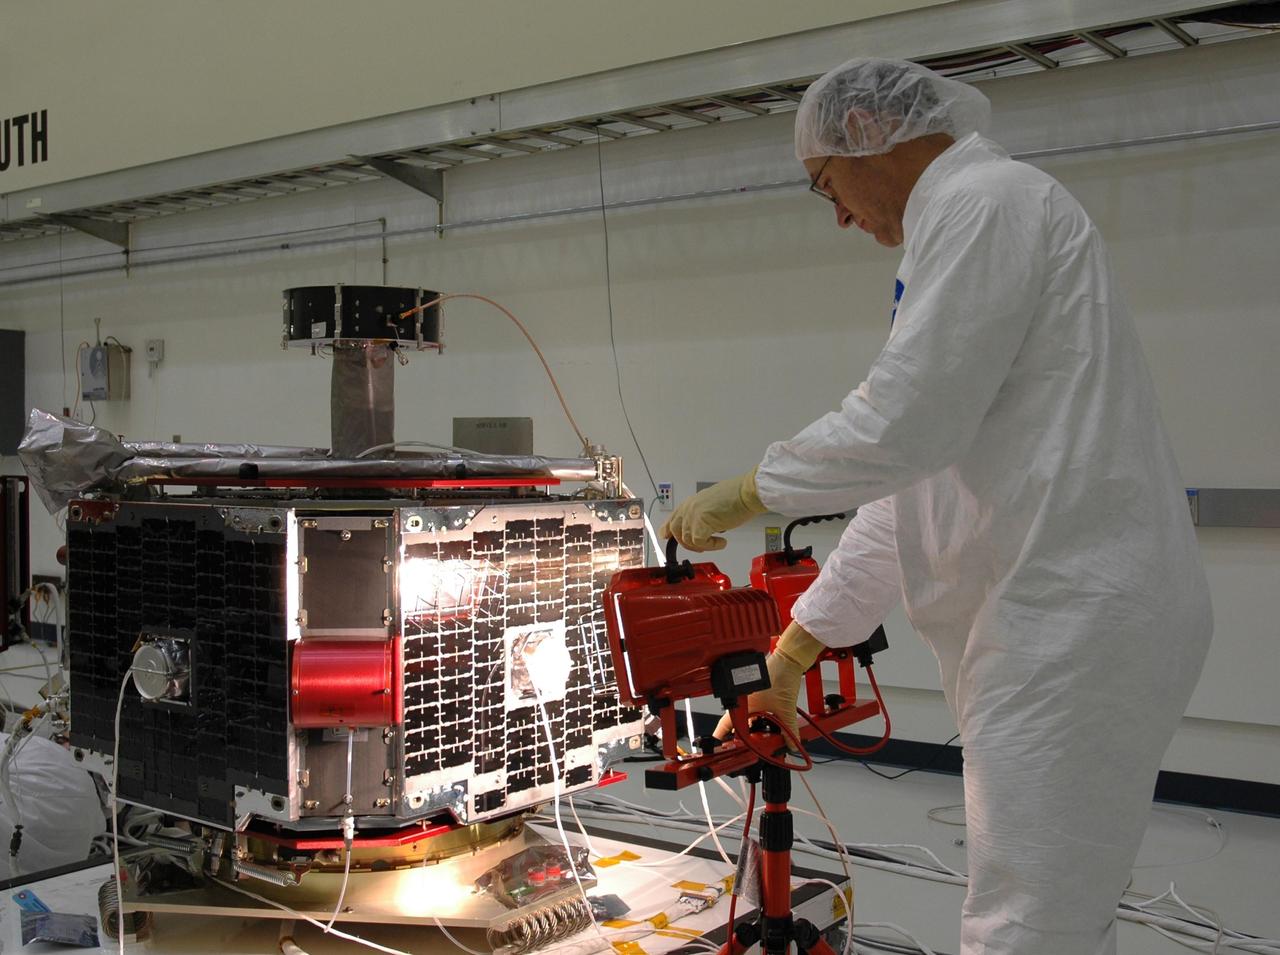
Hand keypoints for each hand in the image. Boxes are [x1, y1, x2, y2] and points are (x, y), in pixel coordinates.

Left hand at [658, 469, 766, 551]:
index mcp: (691, 502)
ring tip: (716, 542)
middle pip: (676, 531)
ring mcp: (693, 515)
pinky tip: (721, 542)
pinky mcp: (701, 524)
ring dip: (702, 545)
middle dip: (687, 542)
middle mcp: (689, 508)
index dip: (668, 530)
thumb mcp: (712, 504)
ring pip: (687, 540)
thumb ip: (702, 514)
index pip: (673, 518)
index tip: (665, 536)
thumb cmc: (737, 496)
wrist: (747, 492)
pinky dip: (711, 546)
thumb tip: (703, 525)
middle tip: (701, 546)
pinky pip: (699, 543)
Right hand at [713, 621, 825, 742]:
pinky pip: (756, 708)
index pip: (726, 723)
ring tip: (765, 733)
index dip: (722, 734)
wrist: (790, 660)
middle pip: (739, 721)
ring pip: (748, 715)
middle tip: (754, 743)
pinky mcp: (758, 691)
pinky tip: (770, 720)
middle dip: (746, 734)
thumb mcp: (786, 708)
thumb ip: (790, 729)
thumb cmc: (780, 675)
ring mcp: (750, 694)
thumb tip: (791, 743)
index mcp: (742, 702)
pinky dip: (761, 716)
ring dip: (755, 725)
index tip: (720, 742)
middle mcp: (743, 698)